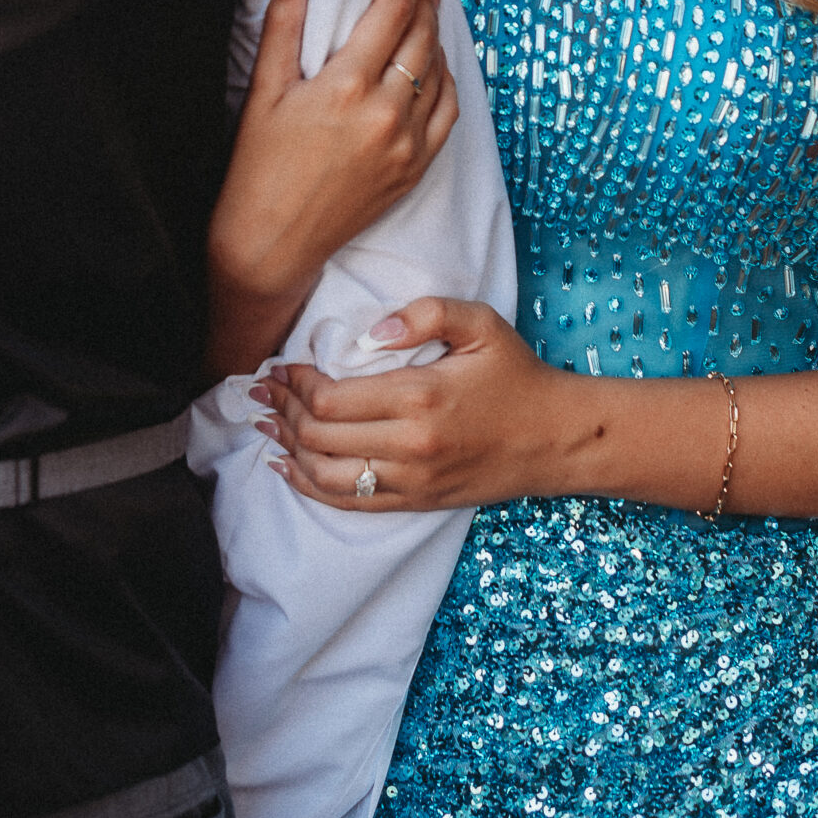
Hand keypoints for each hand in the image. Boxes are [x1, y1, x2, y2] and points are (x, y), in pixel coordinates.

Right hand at [206, 0, 458, 360]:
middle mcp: (385, 114)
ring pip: (439, 72)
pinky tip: (436, 65)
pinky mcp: (414, 170)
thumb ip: (282, 26)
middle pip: (421, 37)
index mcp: (345, 87)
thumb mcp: (264, 91)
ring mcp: (406, 144)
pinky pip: (448, 114)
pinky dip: (447, 81)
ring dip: (437, 35)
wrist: (273, 243)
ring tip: (429, 10)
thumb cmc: (259, 166)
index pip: (391, 13)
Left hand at [255, 297, 567, 510]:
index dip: (295, 383)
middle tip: (261, 390)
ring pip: (326, 475)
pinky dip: (310, 486)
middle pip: (319, 436)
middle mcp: (410, 447)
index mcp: (419, 398)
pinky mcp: (417, 503)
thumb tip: (374, 331)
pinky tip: (288, 466)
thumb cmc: (516, 375)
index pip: (331, 398)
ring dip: (287, 448)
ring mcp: (412, 482)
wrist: (555, 439)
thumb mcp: (482, 325)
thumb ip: (427, 313)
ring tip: (267, 423)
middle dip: (281, 411)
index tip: (280, 366)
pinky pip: (351, 502)